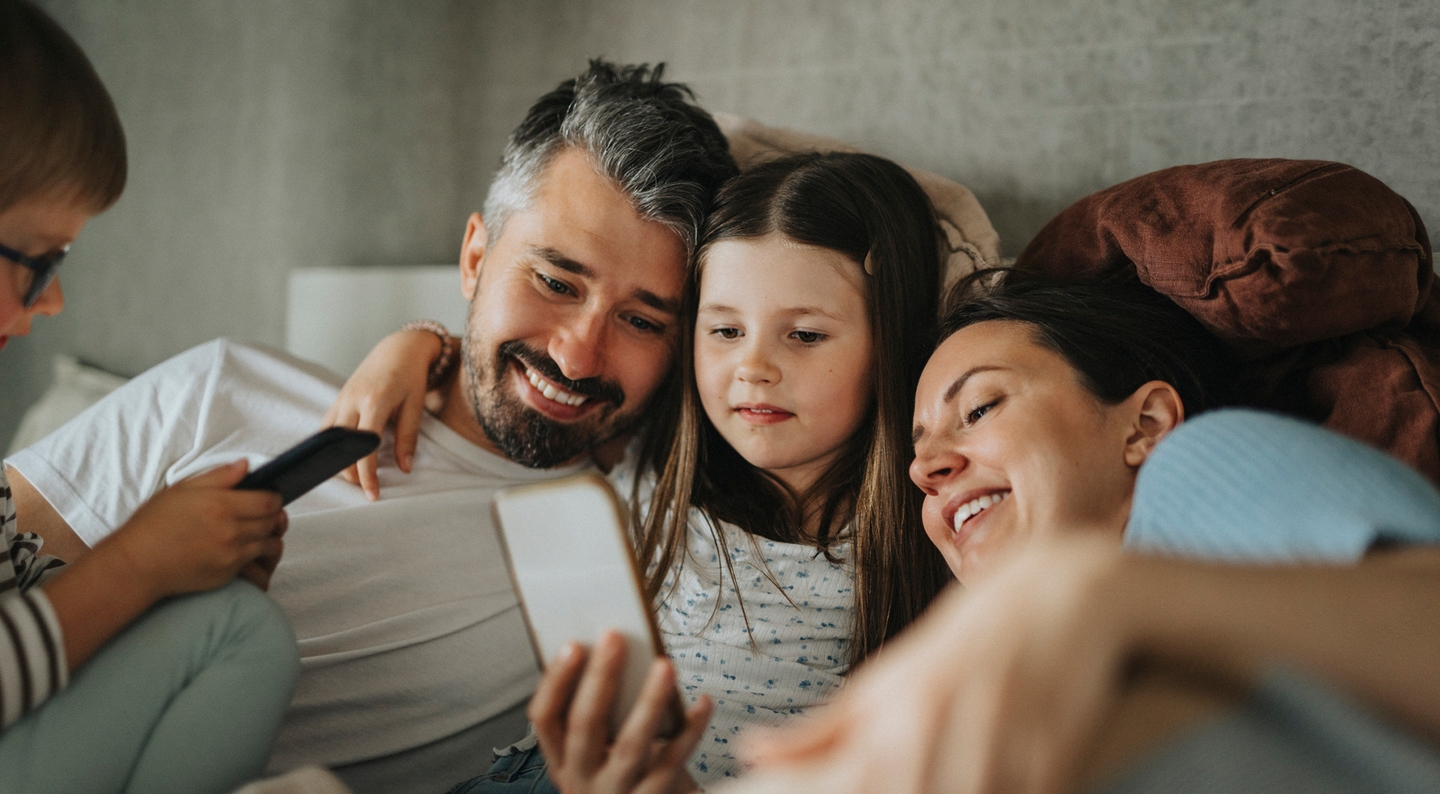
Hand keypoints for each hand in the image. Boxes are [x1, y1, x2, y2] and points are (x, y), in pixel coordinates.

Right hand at [103, 459, 288, 599]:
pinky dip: (255, 553)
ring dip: (267, 536)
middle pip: (272, 522)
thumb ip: (219, 476)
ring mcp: (231, 555)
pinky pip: (255, 561)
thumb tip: (246, 465)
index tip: (269, 496)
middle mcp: (230, 531)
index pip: (269, 501)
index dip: (274, 497)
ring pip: (269, 544)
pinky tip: (241, 546)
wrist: (137, 564)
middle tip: (262, 512)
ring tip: (254, 530)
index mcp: (220, 505)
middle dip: (272, 516)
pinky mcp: (228, 574)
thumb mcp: (182, 489)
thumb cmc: (154, 524)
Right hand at [322, 329, 442, 499]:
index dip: (367, 475)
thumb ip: (408, 438)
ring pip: (328, 441)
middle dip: (350, 473)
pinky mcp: (337, 399)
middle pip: (340, 448)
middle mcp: (351, 401)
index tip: (372, 494)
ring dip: (338, 461)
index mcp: (373, 402)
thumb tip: (405, 469)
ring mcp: (340, 399)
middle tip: (366, 489)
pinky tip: (341, 458)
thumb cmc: (410, 376)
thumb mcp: (415, 407)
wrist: (398, 348)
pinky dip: (331, 446)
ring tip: (355, 476)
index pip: (364, 448)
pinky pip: (326, 428)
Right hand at [532, 631, 711, 793]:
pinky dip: (691, 729)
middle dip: (599, 678)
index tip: (572, 644)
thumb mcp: (595, 750)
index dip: (555, 680)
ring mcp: (616, 791)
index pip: (544, 718)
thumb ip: (599, 712)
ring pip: (630, 745)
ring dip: (649, 701)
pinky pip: (674, 761)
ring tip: (664, 665)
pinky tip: (703, 702)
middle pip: (584, 726)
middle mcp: (581, 779)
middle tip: (614, 637)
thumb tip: (615, 650)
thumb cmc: (620, 771)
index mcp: (561, 759)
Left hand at [741, 535, 1130, 793]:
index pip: (848, 787)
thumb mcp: (893, 675)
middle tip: (925, 771)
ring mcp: (997, 746)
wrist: (1066, 592)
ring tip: (971, 768)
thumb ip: (827, 726)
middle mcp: (938, 729)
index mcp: (894, 712)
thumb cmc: (971, 637)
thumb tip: (752, 751)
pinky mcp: (1054, 760)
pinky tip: (1008, 775)